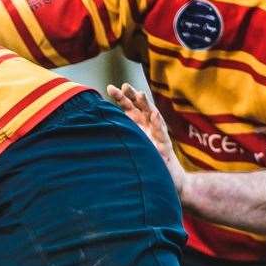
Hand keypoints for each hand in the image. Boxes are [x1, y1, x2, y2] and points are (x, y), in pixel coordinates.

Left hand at [106, 82, 187, 198]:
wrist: (168, 180)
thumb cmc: (147, 164)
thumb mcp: (131, 149)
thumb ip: (119, 138)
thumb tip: (97, 131)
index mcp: (139, 126)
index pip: (129, 108)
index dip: (121, 98)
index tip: (110, 88)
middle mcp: (149, 127)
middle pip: (140, 107)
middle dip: (132, 96)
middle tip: (123, 85)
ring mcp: (158, 135)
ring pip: (153, 115)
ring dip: (147, 104)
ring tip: (140, 94)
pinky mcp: (166, 146)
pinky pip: (162, 132)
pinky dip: (158, 123)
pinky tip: (154, 115)